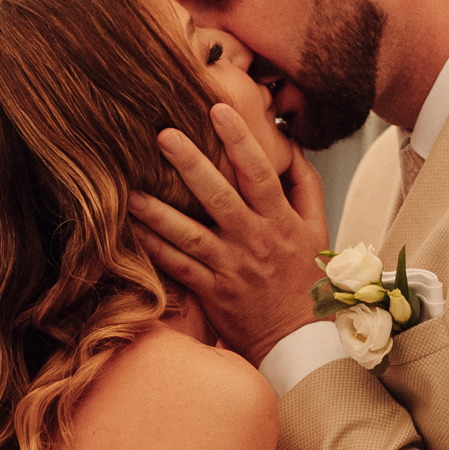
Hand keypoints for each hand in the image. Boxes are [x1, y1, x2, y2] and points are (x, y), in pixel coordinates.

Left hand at [129, 105, 328, 364]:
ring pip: (190, 234)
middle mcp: (254, 241)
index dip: (240, 140)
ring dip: (158, 210)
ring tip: (130, 188)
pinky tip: (133, 227)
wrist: (299, 341)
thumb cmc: (308, 282)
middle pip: (219, 197)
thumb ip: (304, 185)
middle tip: (164, 135)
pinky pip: (178, 266)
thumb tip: (289, 146)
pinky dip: (155, 247)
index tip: (219, 108)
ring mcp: (231, 268)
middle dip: (191, 164)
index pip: (260, 174)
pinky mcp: (212, 292)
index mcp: (280, 222)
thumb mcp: (318, 230)